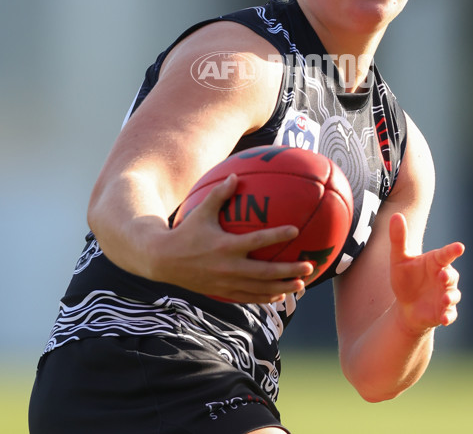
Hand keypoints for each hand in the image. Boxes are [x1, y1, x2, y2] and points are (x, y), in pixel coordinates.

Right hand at [160, 174, 313, 302]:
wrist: (163, 261)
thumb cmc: (184, 232)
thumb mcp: (201, 211)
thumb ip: (219, 194)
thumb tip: (236, 175)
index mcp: (225, 246)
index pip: (257, 241)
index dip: (277, 235)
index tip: (296, 231)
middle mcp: (228, 267)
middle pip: (265, 272)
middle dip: (289, 270)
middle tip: (309, 266)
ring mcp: (226, 282)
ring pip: (260, 289)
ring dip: (282, 287)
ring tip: (301, 285)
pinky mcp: (222, 292)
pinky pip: (248, 297)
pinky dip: (265, 297)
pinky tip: (279, 294)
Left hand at [389, 212, 463, 334]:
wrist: (406, 306)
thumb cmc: (405, 278)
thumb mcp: (398, 259)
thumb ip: (398, 238)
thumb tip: (396, 215)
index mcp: (435, 262)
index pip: (446, 254)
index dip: (452, 251)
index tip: (460, 247)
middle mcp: (444, 277)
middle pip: (452, 275)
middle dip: (449, 276)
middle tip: (443, 276)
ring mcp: (446, 295)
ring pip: (453, 295)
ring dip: (450, 297)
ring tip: (444, 299)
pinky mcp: (444, 312)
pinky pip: (451, 314)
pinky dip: (449, 316)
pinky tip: (444, 318)